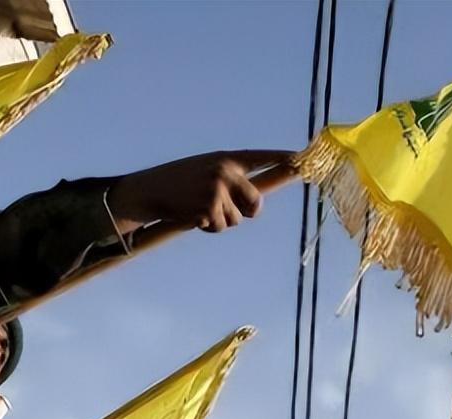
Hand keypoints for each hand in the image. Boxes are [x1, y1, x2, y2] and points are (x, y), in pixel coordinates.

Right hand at [107, 150, 294, 232]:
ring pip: (236, 220)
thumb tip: (255, 203)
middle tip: (231, 209)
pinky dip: (207, 227)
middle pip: (256, 203)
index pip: (261, 158)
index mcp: (226, 158)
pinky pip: (219, 227)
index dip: (283, 160)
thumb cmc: (177, 182)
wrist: (149, 189)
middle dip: (248, 212)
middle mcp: (226, 172)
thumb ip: (229, 179)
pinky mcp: (209, 209)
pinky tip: (192, 214)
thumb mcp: (205, 170)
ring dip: (219, 220)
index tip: (301, 161)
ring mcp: (218, 191)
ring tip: (198, 208)